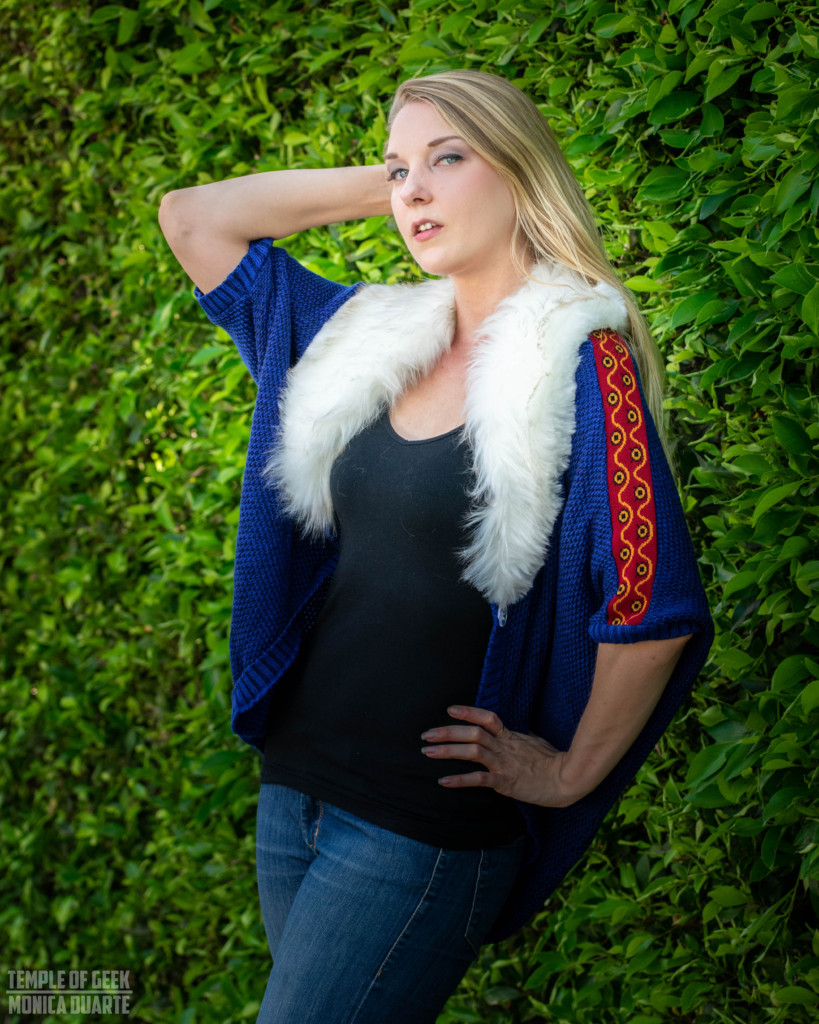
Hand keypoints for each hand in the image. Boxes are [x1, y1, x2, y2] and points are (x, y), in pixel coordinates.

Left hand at [420, 705, 582, 807]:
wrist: (566, 780)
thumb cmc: (552, 762)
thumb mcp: (535, 742)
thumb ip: (521, 737)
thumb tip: (516, 731)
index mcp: (511, 736)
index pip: (487, 718)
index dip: (468, 712)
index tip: (449, 710)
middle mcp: (504, 747)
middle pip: (472, 733)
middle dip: (447, 732)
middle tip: (426, 734)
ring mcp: (504, 764)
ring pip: (472, 752)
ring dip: (448, 751)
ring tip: (428, 752)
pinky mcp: (505, 782)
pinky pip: (479, 779)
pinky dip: (460, 780)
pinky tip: (444, 781)